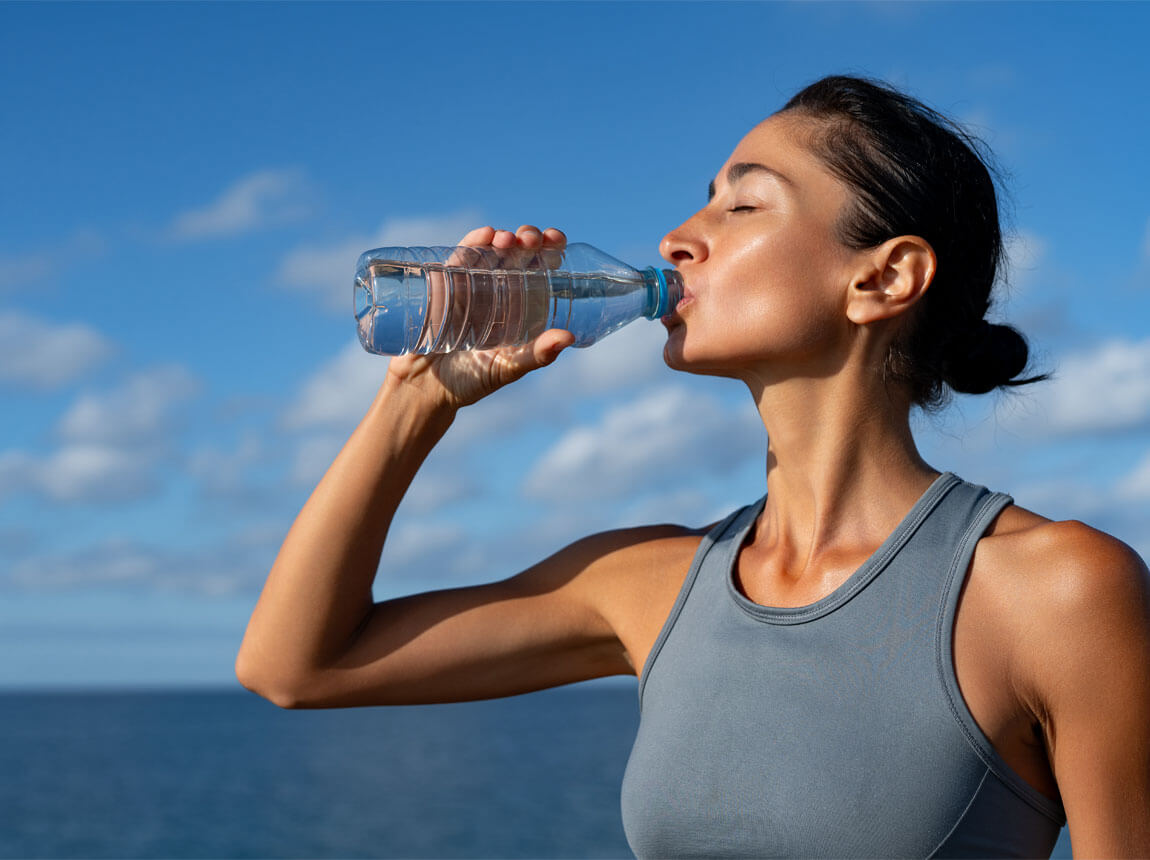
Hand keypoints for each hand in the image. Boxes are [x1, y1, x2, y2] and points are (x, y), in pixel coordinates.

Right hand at [386, 225, 575, 409]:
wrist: (425, 387)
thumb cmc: (471, 382)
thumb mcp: (508, 368)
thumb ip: (537, 355)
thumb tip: (569, 337)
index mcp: (522, 307)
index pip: (541, 270)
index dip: (551, 249)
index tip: (556, 239)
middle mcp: (500, 291)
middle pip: (519, 253)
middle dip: (529, 239)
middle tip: (531, 240)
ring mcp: (473, 285)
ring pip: (492, 250)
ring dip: (503, 237)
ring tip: (508, 239)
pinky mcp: (446, 284)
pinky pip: (461, 257)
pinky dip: (473, 242)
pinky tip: (484, 235)